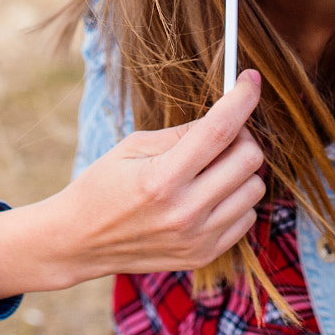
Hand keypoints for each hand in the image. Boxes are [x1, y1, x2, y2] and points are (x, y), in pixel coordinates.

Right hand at [0, 71, 266, 303]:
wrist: (79, 242)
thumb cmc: (103, 186)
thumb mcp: (133, 147)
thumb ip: (182, 133)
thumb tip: (225, 117)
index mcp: (161, 178)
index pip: (218, 131)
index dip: (242, 99)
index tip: (251, 79)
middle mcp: (184, 212)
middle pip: (248, 159)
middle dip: (242, 135)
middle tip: (222, 133)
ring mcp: (197, 238)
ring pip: (255, 188)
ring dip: (240, 169)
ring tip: (212, 168)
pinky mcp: (204, 255)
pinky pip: (247, 217)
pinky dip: (236, 199)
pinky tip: (210, 195)